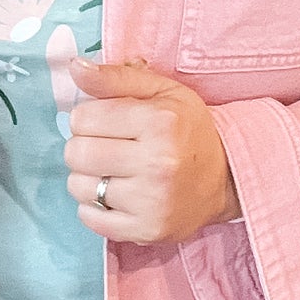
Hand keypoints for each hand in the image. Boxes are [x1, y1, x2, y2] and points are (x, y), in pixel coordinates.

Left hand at [63, 59, 239, 245]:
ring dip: (88, 177)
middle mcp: (157, 163)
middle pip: (76, 153)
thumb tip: (73, 68)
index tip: (106, 123)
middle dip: (84, 147)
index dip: (88, 118)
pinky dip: (94, 206)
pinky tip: (116, 195)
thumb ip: (115, 77)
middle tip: (107, 147)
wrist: (226, 177)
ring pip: (78, 186)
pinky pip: (90, 217)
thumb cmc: (187, 129)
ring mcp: (152, 201)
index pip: (82, 118)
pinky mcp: (146, 231)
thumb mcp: (161, 92)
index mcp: (159, 121)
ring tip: (113, 171)